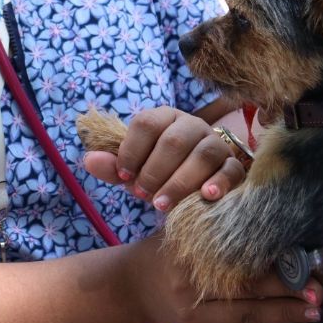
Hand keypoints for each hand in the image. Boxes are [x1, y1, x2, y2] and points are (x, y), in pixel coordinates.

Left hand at [83, 107, 245, 210]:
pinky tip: (205, 197)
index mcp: (165, 118)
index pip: (147, 123)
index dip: (132, 150)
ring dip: (180, 181)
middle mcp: (192, 125)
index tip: (124, 176)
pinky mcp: (233, 166)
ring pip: (203, 154)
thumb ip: (113, 167)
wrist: (191, 194)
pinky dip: (218, 183)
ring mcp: (216, 144)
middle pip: (175, 140)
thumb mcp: (133, 172)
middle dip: (154, 170)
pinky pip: (231, 170)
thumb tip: (88, 160)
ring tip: (162, 205)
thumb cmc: (158, 176)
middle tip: (142, 194)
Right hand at [125, 237, 322, 322]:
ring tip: (314, 310)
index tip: (304, 259)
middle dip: (286, 293)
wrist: (135, 287)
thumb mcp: (183, 226)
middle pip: (245, 293)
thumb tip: (263, 203)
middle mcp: (189, 288)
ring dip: (283, 315)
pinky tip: (289, 318)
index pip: (236, 261)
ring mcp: (193, 316)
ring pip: (245, 317)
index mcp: (187, 256)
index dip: (271, 262)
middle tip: (319, 289)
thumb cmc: (168, 249)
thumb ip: (214, 218)